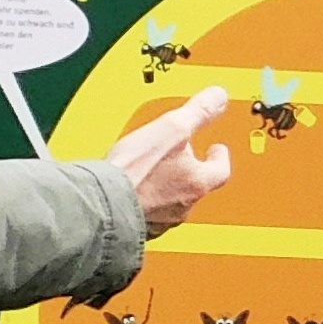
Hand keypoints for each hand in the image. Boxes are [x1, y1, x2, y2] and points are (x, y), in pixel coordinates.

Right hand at [109, 84, 230, 234]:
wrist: (102, 203)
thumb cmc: (135, 170)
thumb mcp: (172, 129)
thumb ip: (198, 112)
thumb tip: (218, 97)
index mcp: (197, 182)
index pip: (221, 170)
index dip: (220, 157)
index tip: (217, 149)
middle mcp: (183, 205)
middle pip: (197, 184)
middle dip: (191, 168)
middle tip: (183, 155)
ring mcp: (161, 219)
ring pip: (173, 200)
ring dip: (167, 185)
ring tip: (154, 168)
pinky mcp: (138, 226)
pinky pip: (149, 212)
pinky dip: (146, 198)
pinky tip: (133, 187)